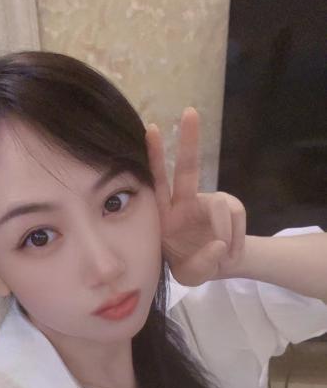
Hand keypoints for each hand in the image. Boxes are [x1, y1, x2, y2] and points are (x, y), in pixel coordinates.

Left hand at [146, 107, 246, 285]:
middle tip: (189, 112)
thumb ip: (200, 263)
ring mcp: (209, 203)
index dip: (154, 158)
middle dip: (188, 140)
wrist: (217, 267)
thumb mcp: (189, 275)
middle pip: (187, 168)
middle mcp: (184, 202)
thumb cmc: (190, 266)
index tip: (151, 129)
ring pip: (222, 207)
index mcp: (163, 215)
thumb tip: (218, 242)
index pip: (155, 183)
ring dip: (226, 234)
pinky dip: (236, 240)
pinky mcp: (231, 207)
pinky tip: (229, 253)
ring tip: (223, 255)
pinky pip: (237, 218)